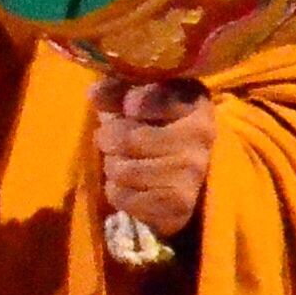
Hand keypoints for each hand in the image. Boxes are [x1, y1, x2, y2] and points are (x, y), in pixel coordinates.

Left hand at [93, 75, 212, 248]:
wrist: (177, 175)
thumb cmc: (152, 126)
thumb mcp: (134, 98)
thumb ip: (115, 90)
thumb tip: (94, 95)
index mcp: (194, 102)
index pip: (152, 98)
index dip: (129, 103)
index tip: (129, 108)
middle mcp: (201, 136)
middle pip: (128, 139)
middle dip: (109, 140)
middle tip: (113, 140)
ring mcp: (193, 172)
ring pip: (123, 170)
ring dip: (112, 166)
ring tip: (123, 162)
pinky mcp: (180, 204)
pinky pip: (124, 197)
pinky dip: (116, 191)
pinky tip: (129, 184)